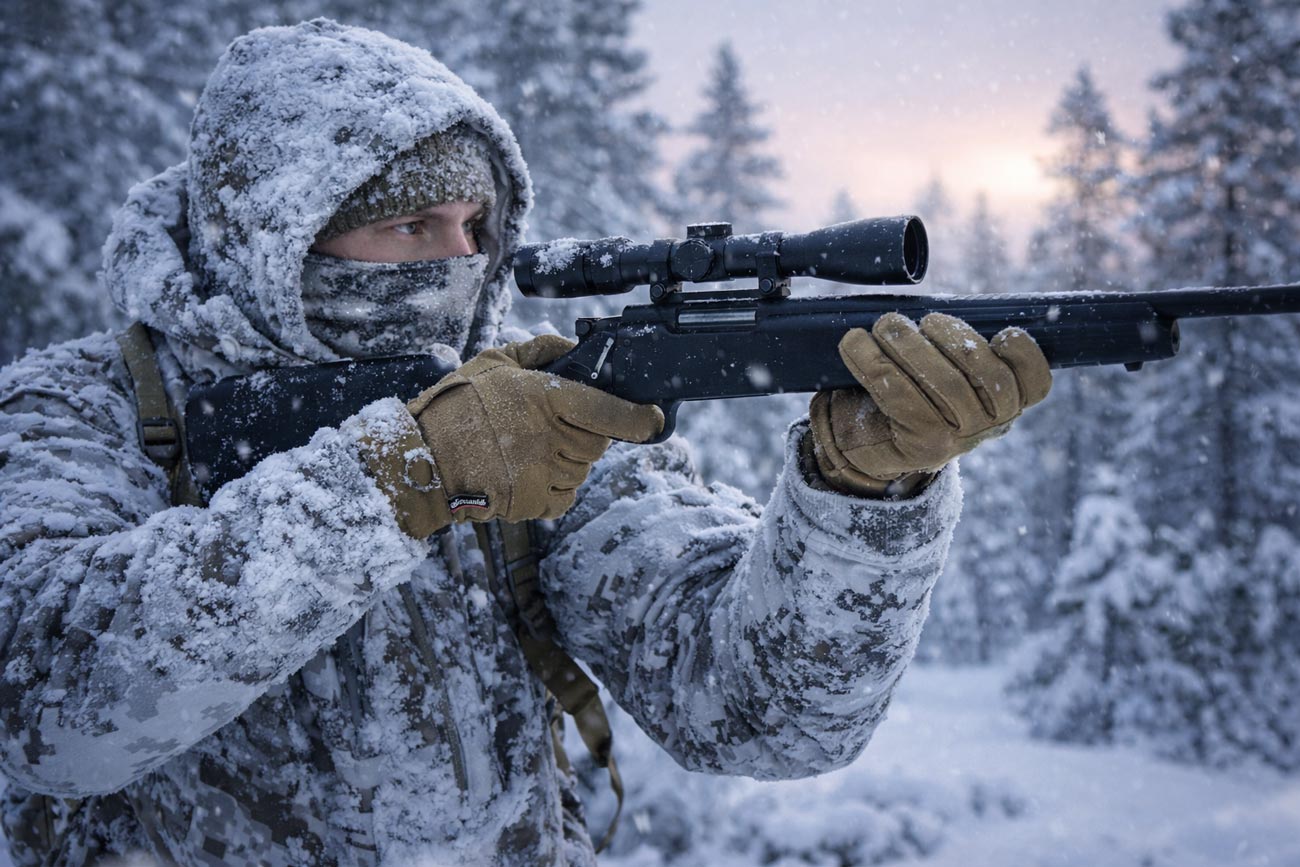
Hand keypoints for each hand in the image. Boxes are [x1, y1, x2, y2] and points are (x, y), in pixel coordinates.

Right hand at [364, 335, 662, 535]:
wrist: (422, 461)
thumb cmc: (456, 407)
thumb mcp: (494, 361)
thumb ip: (540, 350)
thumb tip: (575, 345)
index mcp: (546, 398)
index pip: (608, 410)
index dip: (638, 417)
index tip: (654, 419)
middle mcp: (551, 438)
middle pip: (597, 442)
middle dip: (584, 434)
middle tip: (549, 427)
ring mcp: (544, 474)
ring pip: (582, 470)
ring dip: (567, 461)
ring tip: (527, 449)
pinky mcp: (533, 503)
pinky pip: (564, 497)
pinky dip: (555, 487)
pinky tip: (526, 472)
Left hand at [809, 312, 1050, 497]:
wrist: (871, 442)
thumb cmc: (915, 390)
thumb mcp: (946, 369)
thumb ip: (958, 345)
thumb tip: (942, 311)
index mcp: (1009, 403)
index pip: (1036, 382)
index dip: (1024, 354)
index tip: (1001, 334)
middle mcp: (991, 425)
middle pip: (985, 372)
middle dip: (953, 335)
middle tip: (925, 320)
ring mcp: (958, 439)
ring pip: (943, 381)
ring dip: (908, 343)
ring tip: (887, 324)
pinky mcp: (922, 445)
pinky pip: (899, 395)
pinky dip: (871, 361)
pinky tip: (855, 342)